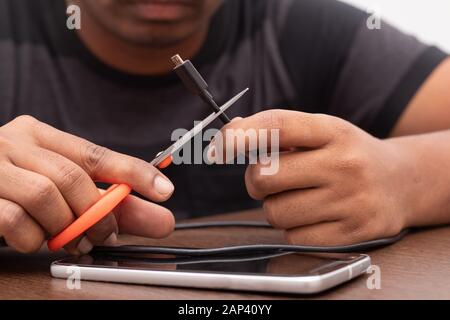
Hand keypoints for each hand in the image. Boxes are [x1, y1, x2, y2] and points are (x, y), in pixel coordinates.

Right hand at [0, 116, 174, 253]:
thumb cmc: (14, 189)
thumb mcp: (59, 190)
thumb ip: (107, 203)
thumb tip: (158, 217)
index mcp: (39, 135)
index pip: (96, 153)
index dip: (133, 173)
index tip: (164, 190)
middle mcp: (13, 143)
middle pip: (73, 177)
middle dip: (98, 214)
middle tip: (105, 235)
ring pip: (46, 197)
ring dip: (66, 228)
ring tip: (68, 240)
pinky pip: (16, 220)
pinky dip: (34, 238)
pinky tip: (35, 239)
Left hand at [212, 110, 417, 245]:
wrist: (399, 183)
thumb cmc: (347, 154)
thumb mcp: (321, 131)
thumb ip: (277, 131)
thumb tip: (229, 136)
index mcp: (332, 131)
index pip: (278, 126)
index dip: (241, 136)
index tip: (218, 148)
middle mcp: (344, 164)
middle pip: (265, 177)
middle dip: (256, 180)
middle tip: (272, 179)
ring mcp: (350, 201)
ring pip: (275, 212)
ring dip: (276, 206)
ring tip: (300, 196)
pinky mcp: (352, 233)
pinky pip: (293, 237)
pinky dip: (294, 228)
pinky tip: (314, 215)